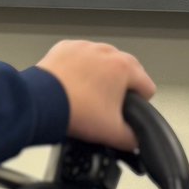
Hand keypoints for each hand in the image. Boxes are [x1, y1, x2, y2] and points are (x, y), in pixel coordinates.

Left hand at [35, 40, 153, 150]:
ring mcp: (85, 47)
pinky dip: (79, 68)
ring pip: (103, 60)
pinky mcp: (65, 48)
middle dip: (122, 87)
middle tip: (108, 106)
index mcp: (124, 68)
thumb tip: (135, 140)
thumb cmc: (75, 110)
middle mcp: (106, 52)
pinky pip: (80, 57)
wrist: (41, 102)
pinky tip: (72, 85)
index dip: (141, 103)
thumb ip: (131, 139)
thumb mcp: (111, 132)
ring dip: (101, 74)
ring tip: (88, 95)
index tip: (129, 111)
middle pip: (127, 69)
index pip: (147, 86)